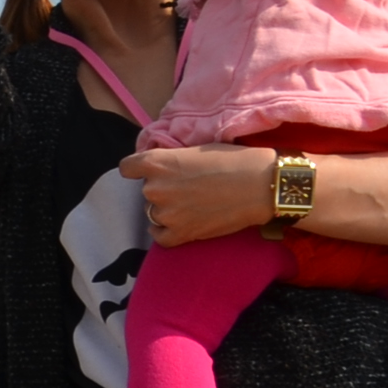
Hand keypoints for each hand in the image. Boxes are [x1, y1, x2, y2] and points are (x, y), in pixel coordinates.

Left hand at [119, 144, 277, 247]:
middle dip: (162, 189)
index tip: (147, 172)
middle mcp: (154, 188)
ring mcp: (166, 214)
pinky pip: (160, 237)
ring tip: (193, 204)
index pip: (127, 168)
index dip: (137, 170)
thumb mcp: (193, 150)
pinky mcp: (180, 234)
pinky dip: (168, 231)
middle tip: (187, 187)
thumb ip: (170, 160)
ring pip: (154, 213)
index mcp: (156, 162)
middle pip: (146, 190)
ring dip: (168, 210)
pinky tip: (181, 224)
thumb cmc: (232, 160)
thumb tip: (158, 168)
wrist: (260, 185)